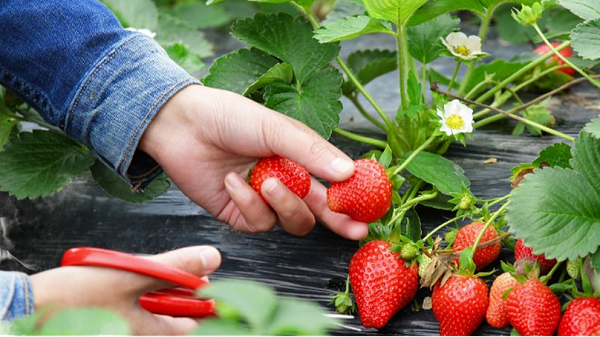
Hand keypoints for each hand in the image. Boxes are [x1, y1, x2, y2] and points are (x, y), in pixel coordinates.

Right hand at [30, 246, 220, 334]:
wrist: (28, 308)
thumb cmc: (75, 298)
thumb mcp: (132, 274)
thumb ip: (175, 267)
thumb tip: (212, 258)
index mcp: (152, 334)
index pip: (195, 323)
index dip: (203, 299)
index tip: (203, 280)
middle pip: (173, 315)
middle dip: (174, 290)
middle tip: (164, 270)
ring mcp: (123, 330)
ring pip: (152, 309)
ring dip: (151, 287)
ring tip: (136, 270)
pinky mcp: (109, 323)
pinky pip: (131, 309)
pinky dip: (132, 292)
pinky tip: (119, 279)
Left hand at [139, 85, 367, 239]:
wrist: (181, 125)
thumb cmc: (229, 117)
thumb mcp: (275, 128)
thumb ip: (311, 151)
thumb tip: (348, 172)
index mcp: (299, 158)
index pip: (333, 183)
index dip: (352, 197)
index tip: (370, 208)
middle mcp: (285, 181)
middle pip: (318, 210)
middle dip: (337, 221)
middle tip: (352, 229)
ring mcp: (262, 200)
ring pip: (291, 221)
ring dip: (282, 204)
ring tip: (264, 181)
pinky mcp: (239, 214)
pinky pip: (257, 223)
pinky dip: (247, 204)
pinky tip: (232, 181)